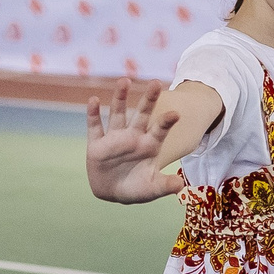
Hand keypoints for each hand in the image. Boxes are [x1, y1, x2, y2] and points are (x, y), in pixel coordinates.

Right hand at [84, 79, 180, 202]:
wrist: (113, 193)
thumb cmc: (136, 189)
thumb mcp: (151, 189)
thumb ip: (164, 186)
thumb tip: (179, 185)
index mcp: (149, 145)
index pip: (160, 130)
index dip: (166, 122)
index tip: (175, 114)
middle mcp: (133, 137)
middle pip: (142, 114)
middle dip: (148, 100)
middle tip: (155, 83)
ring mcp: (115, 138)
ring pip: (118, 114)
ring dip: (120, 98)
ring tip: (124, 81)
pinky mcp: (97, 144)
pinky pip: (95, 126)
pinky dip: (93, 114)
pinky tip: (93, 100)